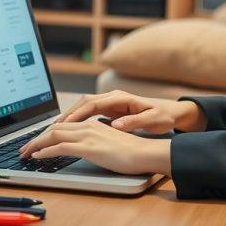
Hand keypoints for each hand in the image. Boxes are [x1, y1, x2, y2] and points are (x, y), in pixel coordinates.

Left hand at [18, 120, 170, 174]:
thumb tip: (86, 146)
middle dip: (36, 138)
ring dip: (36, 144)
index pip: (62, 125)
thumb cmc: (131, 151)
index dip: (46, 133)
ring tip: (25, 153)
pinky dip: (45, 151)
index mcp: (92, 123)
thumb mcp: (109, 142)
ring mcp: (87, 135)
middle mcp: (87, 126)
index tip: (36, 142)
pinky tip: (37, 157)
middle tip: (23, 148)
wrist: (144, 152)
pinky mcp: (88, 147)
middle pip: (54, 128)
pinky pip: (60, 147)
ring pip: (53, 135)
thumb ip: (96, 140)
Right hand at [55, 90, 205, 132]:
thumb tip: (116, 124)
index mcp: (121, 98)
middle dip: (68, 113)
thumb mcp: (153, 120)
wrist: (173, 111)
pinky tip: (70, 128)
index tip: (65, 124)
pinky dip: (78, 118)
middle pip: (84, 102)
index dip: (78, 114)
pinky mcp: (112, 108)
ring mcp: (112, 101)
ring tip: (55, 128)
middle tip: (52, 127)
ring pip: (85, 106)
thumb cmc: (164, 116)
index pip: (93, 104)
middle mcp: (114, 97)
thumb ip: (134, 122)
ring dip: (71, 115)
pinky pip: (90, 111)